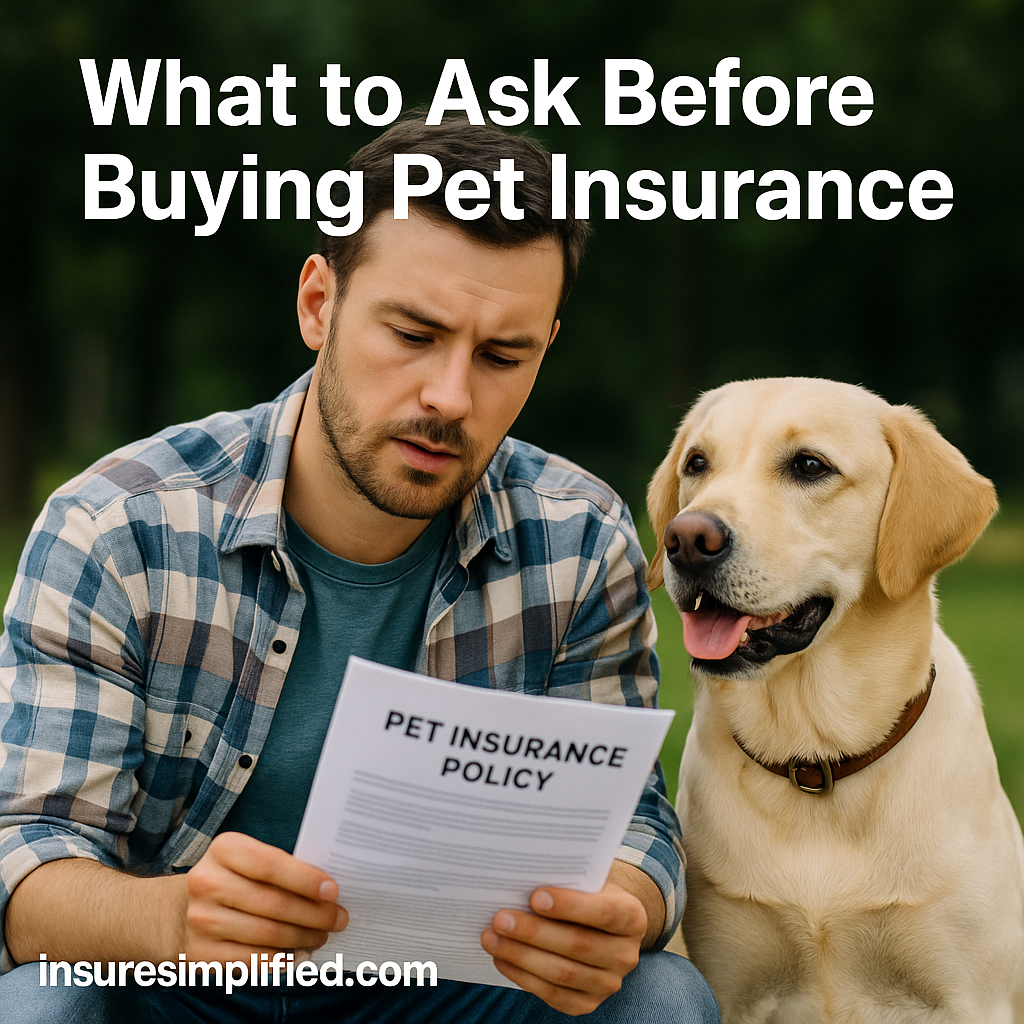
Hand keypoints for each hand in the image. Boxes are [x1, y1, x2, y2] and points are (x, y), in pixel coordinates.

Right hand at [180, 832, 346, 962]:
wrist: (182, 908)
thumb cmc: (234, 878)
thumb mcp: (249, 858)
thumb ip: (282, 866)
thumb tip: (327, 889)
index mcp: (224, 849)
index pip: (269, 865)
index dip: (305, 879)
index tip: (333, 891)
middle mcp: (207, 882)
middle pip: (272, 903)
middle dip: (313, 914)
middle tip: (338, 918)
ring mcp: (201, 919)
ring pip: (266, 934)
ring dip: (303, 937)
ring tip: (322, 935)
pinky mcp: (201, 952)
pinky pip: (252, 959)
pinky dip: (282, 958)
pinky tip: (299, 952)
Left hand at [481, 874, 651, 1015]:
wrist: (605, 927)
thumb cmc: (589, 893)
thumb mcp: (590, 880)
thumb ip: (568, 879)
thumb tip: (522, 876)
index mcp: (632, 916)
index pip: (604, 912)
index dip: (570, 905)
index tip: (534, 896)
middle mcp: (625, 954)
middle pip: (577, 945)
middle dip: (534, 932)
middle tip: (500, 918)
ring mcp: (608, 983)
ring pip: (561, 973)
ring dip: (521, 956)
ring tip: (491, 938)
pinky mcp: (588, 1003)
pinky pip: (552, 994)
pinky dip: (523, 976)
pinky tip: (502, 959)